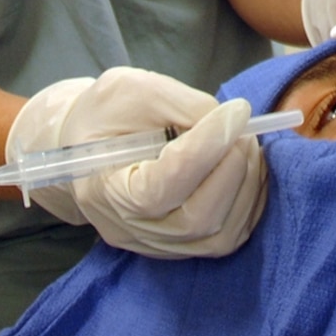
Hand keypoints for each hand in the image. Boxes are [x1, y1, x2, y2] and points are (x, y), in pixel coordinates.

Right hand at [3, 68, 266, 258]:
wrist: (87, 146)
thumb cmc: (105, 114)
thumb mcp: (130, 88)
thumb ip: (181, 103)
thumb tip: (231, 122)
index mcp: (104, 189)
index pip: (163, 187)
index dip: (207, 148)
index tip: (236, 110)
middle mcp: (129, 229)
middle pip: (196, 220)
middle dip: (233, 168)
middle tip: (243, 128)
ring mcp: (156, 245)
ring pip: (219, 237)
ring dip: (247, 186)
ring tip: (245, 143)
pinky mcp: (182, 246)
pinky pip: (228, 238)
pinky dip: (249, 202)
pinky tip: (247, 167)